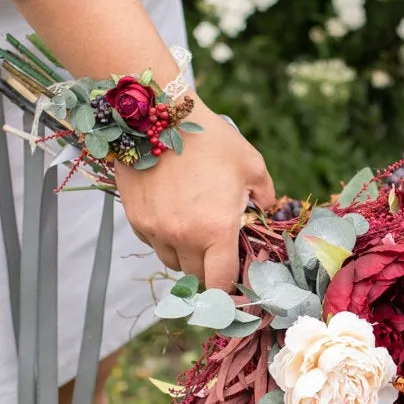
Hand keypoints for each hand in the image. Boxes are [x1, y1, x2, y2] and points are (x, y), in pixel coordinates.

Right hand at [112, 104, 275, 291]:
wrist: (158, 116)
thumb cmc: (209, 139)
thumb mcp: (251, 165)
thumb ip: (265, 196)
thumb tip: (266, 212)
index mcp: (216, 229)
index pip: (221, 282)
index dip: (229, 287)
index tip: (233, 281)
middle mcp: (183, 237)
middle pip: (196, 275)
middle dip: (209, 266)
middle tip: (217, 246)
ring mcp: (156, 230)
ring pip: (172, 261)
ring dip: (185, 254)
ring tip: (194, 226)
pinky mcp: (136, 220)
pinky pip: (153, 243)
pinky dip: (164, 238)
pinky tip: (173, 213)